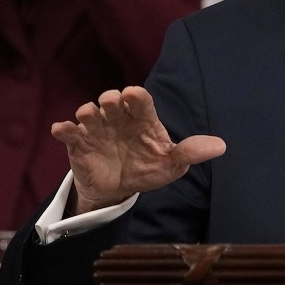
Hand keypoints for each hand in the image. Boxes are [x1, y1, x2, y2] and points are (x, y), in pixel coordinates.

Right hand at [51, 86, 226, 213]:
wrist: (118, 189)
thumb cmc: (147, 168)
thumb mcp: (171, 165)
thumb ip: (191, 153)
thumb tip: (221, 147)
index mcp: (142, 119)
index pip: (140, 100)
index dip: (136, 96)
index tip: (133, 94)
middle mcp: (119, 118)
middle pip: (113, 101)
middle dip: (111, 99)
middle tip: (112, 104)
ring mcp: (97, 129)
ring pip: (89, 113)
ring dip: (88, 112)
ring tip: (88, 116)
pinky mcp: (79, 143)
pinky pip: (69, 132)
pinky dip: (64, 129)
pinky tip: (62, 130)